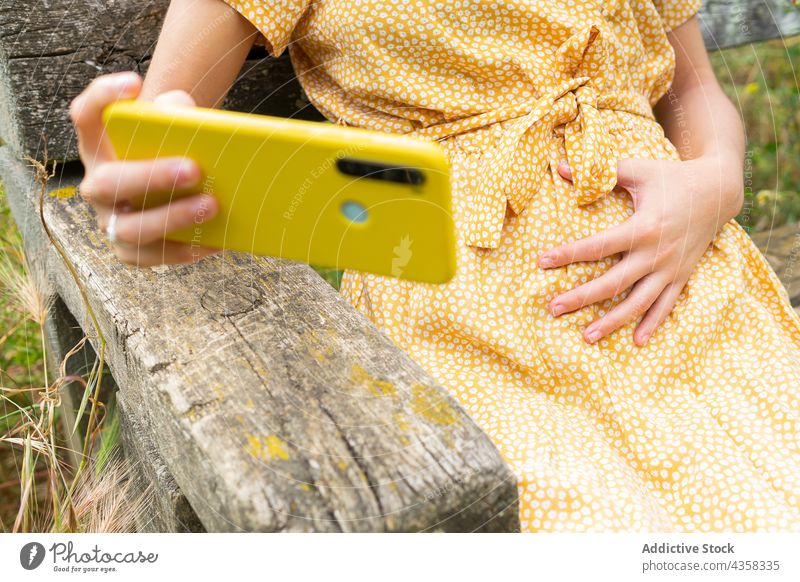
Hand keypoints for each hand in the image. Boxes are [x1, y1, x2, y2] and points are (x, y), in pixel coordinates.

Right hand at [69, 71, 219, 265]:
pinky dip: (186, 250)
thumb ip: (177, 112)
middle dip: (151, 176)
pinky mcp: (131, 251)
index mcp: (99, 146)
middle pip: (108, 183)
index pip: (86, 116)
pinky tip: (216, 240)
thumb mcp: (173, 127)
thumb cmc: (171, 149)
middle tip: (194, 169)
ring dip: (172, 218)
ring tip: (212, 205)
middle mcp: (97, 185)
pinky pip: (154, 257)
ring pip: (129, 229)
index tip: (135, 82)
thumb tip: (185, 114)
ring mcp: (110, 221)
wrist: (175, 186)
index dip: (103, 98)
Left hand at [539, 156, 742, 345]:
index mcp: (643, 227)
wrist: (719, 190)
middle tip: (553, 308)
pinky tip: (636, 342)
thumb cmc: (672, 178)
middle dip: (581, 297)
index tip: (541, 261)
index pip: (598, 245)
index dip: (568, 254)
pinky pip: (665, 305)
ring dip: (612, 321)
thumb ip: (601, 172)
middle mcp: (656, 253)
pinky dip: (652, 324)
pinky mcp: (682, 276)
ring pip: (638, 302)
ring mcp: (670, 268)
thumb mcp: (638, 169)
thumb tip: (559, 167)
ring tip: (587, 336)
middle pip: (613, 282)